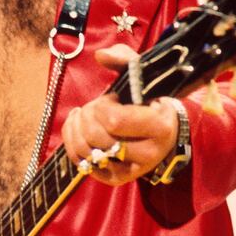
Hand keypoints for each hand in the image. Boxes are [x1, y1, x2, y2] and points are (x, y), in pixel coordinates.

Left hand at [62, 44, 178, 185]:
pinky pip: (84, 166)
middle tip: (94, 106)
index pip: (115, 120)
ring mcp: (133, 170)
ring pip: (88, 152)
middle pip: (97, 136)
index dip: (103, 105)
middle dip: (88, 115)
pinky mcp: (117, 179)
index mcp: (159, 126)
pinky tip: (78, 129)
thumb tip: (100, 56)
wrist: (163, 131)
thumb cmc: (148, 100)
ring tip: (83, 114)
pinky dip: (72, 144)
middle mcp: (149, 154)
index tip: (110, 98)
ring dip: (76, 128)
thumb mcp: (142, 76)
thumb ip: (123, 59)